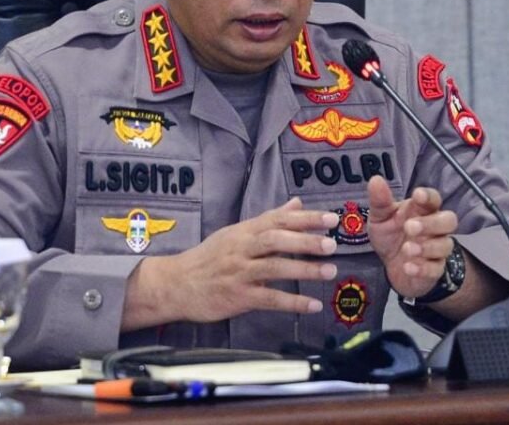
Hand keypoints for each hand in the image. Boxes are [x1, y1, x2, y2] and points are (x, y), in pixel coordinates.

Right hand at [165, 198, 338, 321]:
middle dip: (305, 241)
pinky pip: (269, 298)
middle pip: (276, 240)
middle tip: (332, 244)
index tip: (330, 219)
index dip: (305, 219)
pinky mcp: (238, 297)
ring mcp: (240, 273)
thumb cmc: (210, 258)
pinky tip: (313, 305)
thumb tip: (297, 203)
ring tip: (330, 271)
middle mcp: (242, 248)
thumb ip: (269, 219)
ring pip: (274, 268)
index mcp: (244, 231)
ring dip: (304, 270)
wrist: (176, 284)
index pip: (277, 220)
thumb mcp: (237, 233)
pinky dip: (292, 302)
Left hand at [365, 176, 457, 298]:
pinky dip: (423, 268)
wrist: (392, 266)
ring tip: (407, 248)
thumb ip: (380, 201)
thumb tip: (376, 180)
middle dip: (432, 223)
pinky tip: (408, 266)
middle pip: (449, 220)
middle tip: (409, 226)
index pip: (433, 199)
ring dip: (427, 247)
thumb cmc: (391, 236)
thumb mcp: (380, 218)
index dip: (429, 196)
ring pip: (445, 245)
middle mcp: (434, 228)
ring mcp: (436, 249)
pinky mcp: (434, 269)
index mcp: (422, 211)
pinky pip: (436, 269)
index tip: (418, 195)